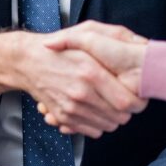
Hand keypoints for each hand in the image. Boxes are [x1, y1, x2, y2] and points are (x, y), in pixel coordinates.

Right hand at [0, 31, 145, 138]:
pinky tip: (93, 109)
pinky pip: (92, 131)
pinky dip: (97, 124)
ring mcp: (71, 108)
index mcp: (91, 72)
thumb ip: (113, 42)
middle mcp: (81, 93)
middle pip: (120, 117)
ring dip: (112, 118)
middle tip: (121, 98)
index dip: (137, 102)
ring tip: (106, 102)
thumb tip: (135, 53)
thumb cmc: (59, 47)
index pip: (127, 102)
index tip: (136, 95)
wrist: (28, 61)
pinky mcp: (64, 117)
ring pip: (108, 126)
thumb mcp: (87, 34)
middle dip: (126, 110)